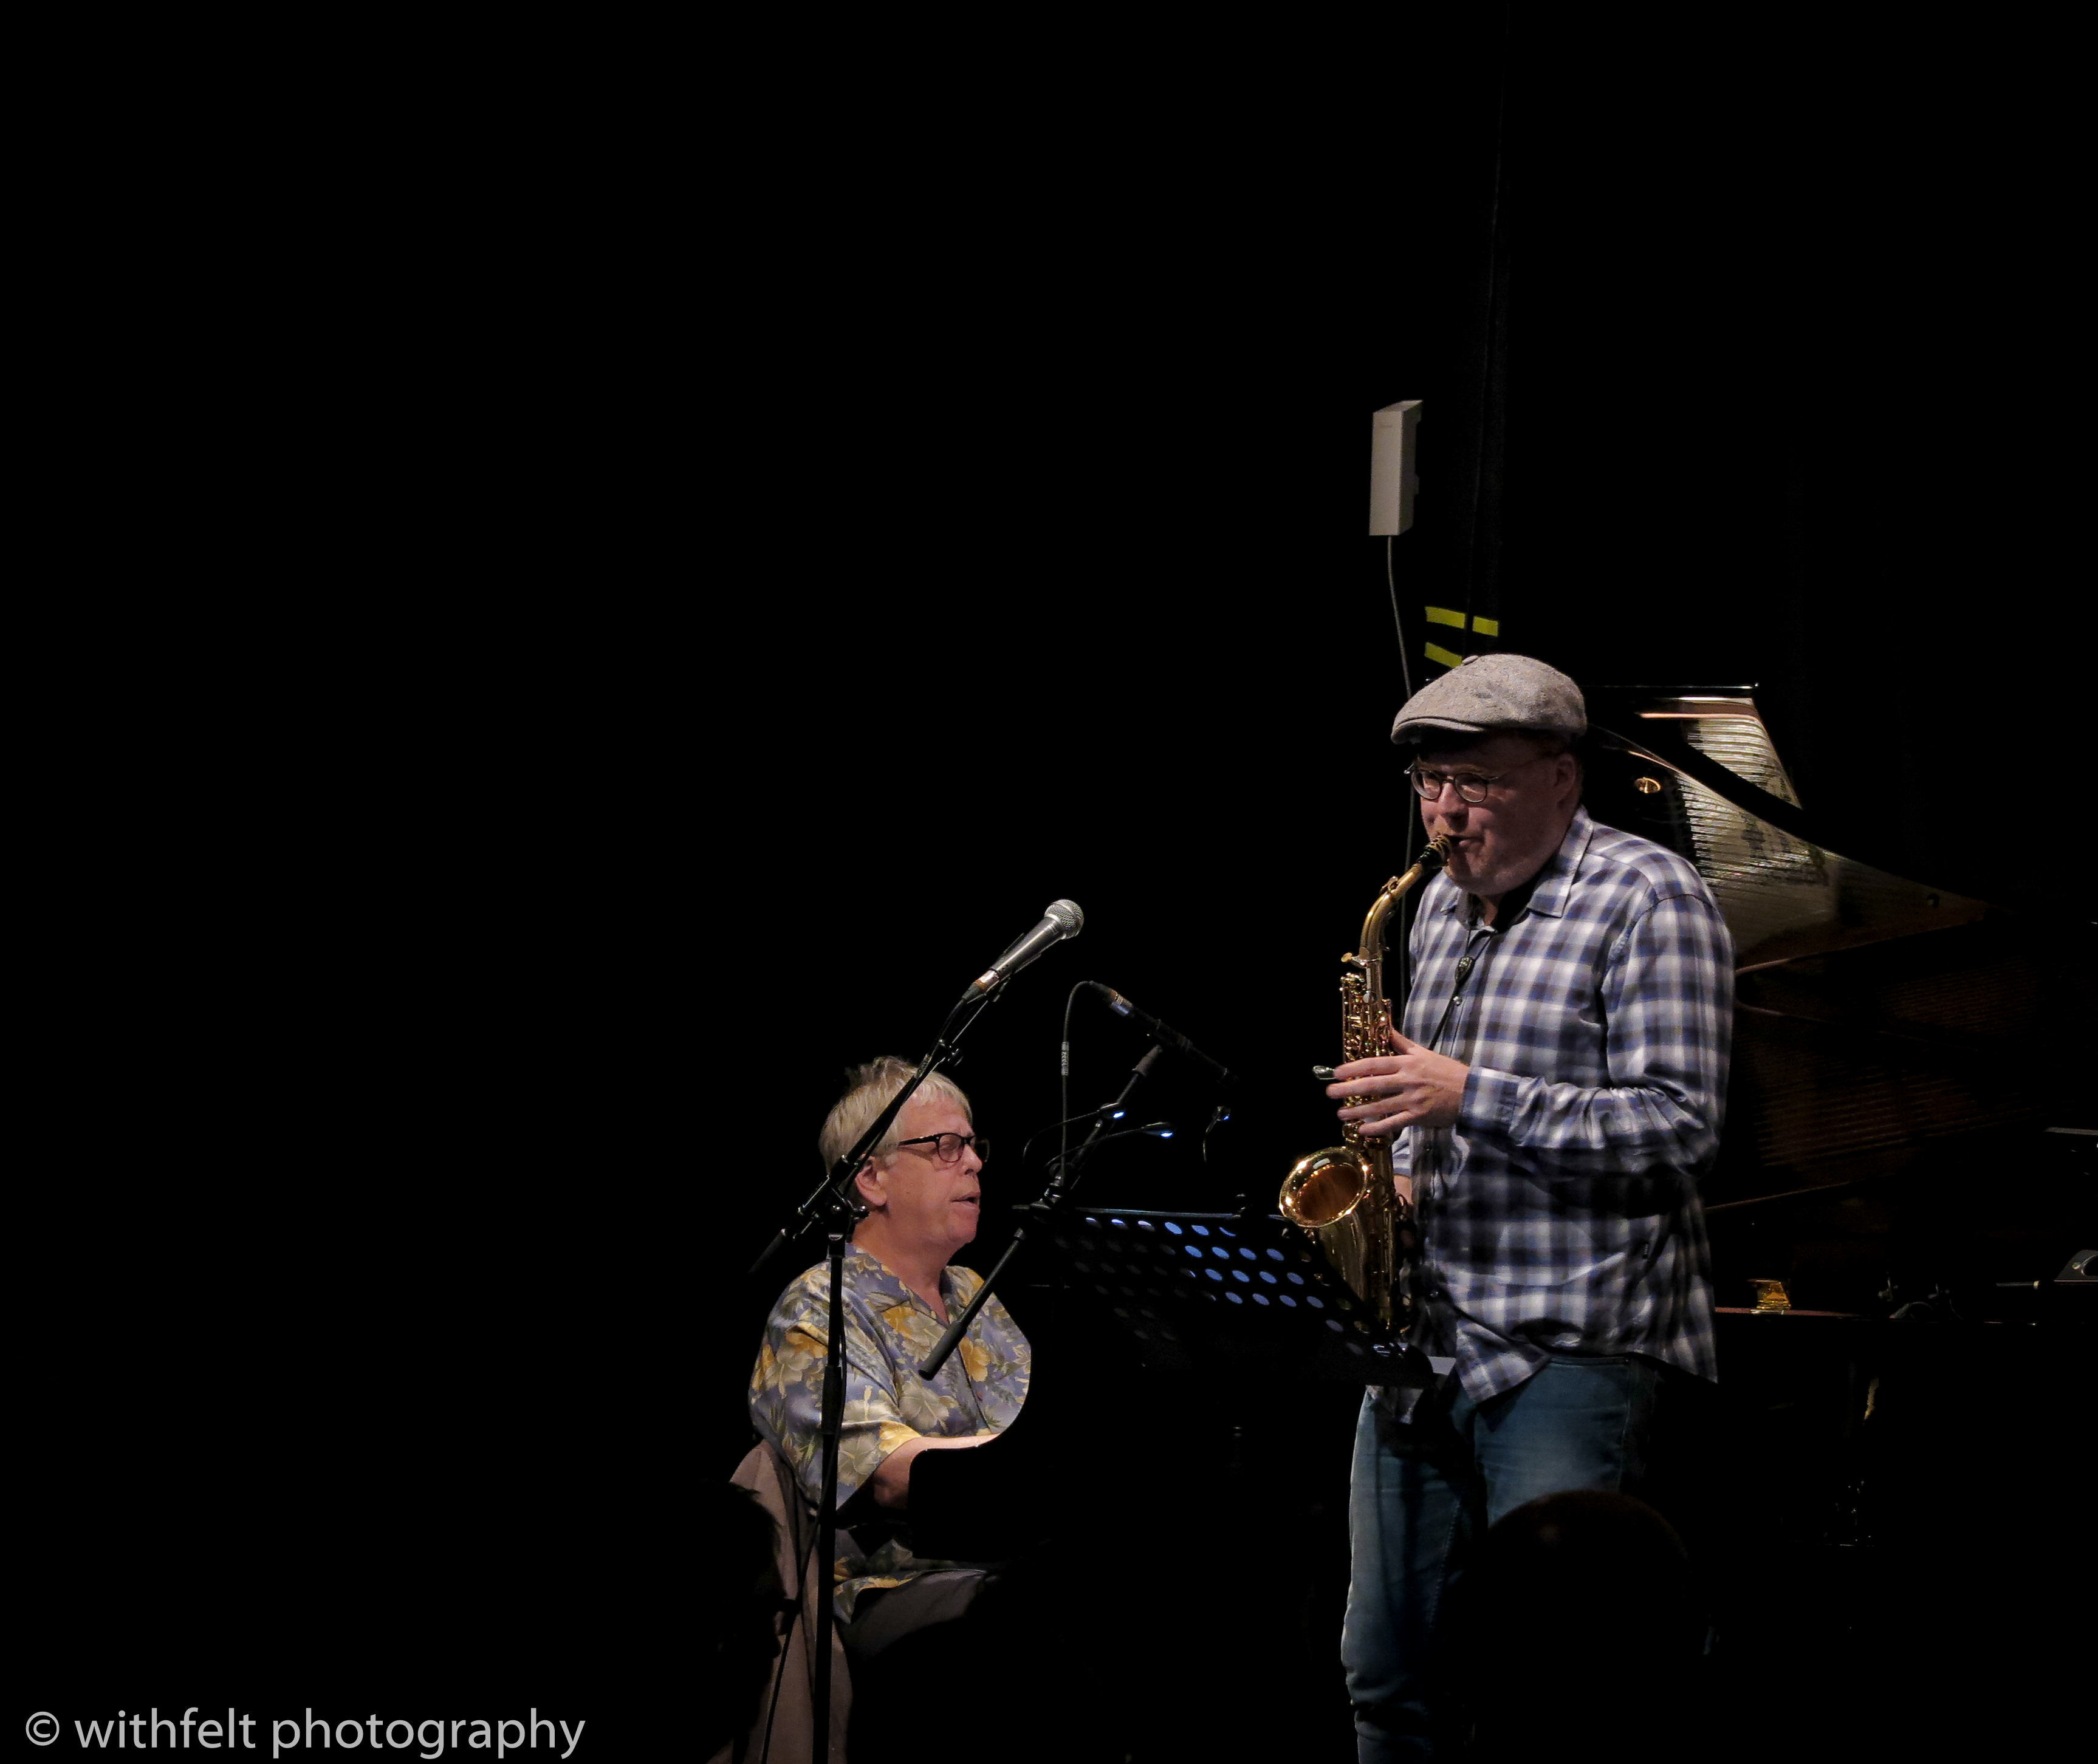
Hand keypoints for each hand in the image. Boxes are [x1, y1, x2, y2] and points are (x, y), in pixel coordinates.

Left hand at [1326, 1029, 1467, 1136]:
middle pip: (1372, 1085)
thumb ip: (1401, 1042)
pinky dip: (1377, 1128)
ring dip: (1358, 1110)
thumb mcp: (1423, 1052)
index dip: (1354, 1068)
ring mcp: (1413, 1099)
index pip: (1375, 1064)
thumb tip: (1384, 1026)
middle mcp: (1407, 1080)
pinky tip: (1362, 1130)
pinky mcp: (1419, 1117)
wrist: (1472, 1092)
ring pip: (1380, 1106)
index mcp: (1407, 1063)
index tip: (1337, 1072)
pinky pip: (1394, 1123)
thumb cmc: (1446, 1071)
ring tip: (1341, 1114)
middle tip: (1330, 1093)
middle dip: (1349, 1089)